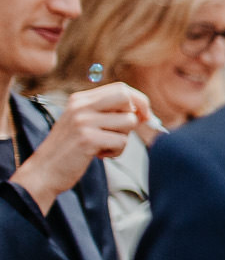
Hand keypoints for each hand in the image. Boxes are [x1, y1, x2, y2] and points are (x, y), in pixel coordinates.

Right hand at [10, 83, 149, 214]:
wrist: (44, 171)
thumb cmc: (69, 150)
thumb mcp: (83, 123)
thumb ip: (106, 113)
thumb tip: (142, 112)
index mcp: (80, 99)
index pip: (120, 89)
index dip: (139, 101)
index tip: (145, 115)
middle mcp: (81, 106)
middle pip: (126, 97)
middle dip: (137, 114)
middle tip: (131, 129)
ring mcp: (83, 121)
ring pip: (129, 122)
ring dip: (123, 139)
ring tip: (105, 146)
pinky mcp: (88, 139)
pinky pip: (122, 141)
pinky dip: (116, 152)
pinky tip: (99, 155)